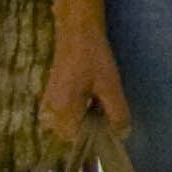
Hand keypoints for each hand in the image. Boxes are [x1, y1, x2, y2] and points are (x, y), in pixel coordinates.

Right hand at [41, 20, 131, 140]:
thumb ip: (116, 111)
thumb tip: (122, 133)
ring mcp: (48, 102)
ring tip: (101, 105)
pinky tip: (92, 99)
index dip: (94, 139)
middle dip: (88, 130)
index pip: (75, 139)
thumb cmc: (93, 58)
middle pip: (69, 133)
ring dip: (83, 120)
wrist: (77, 32)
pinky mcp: (51, 94)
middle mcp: (50, 110)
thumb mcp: (110, 86)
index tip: (110, 131)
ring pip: (65, 123)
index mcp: (62, 111)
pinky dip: (77, 111)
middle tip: (108, 115)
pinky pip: (62, 112)